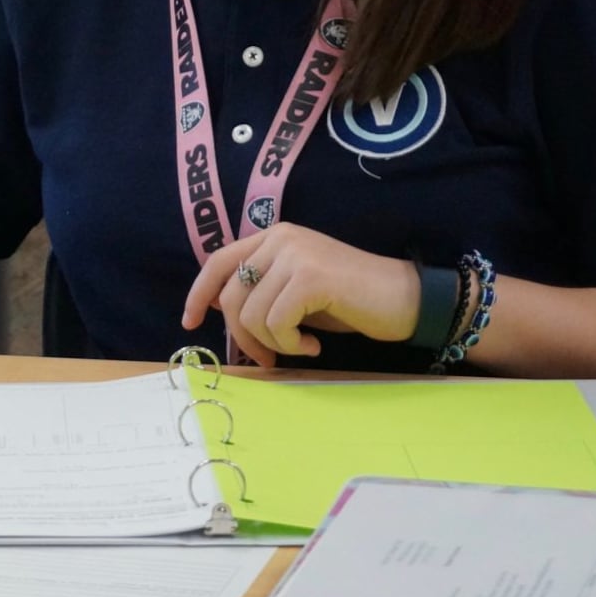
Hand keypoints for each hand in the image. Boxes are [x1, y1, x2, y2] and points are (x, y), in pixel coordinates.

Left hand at [181, 222, 419, 365]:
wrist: (406, 300)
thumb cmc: (351, 301)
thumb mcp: (295, 292)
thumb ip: (261, 292)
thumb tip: (216, 312)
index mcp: (273, 237)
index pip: (218, 261)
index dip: (197, 293)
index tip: (189, 322)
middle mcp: (280, 238)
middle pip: (230, 296)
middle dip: (243, 337)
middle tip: (268, 359)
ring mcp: (295, 254)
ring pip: (250, 314)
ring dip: (271, 344)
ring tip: (300, 347)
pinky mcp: (310, 277)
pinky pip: (276, 323)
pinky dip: (290, 345)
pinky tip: (313, 346)